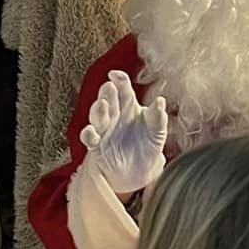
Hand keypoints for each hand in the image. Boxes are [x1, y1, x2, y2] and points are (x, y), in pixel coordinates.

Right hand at [78, 70, 167, 197]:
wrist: (140, 173)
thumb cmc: (147, 148)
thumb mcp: (157, 133)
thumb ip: (158, 118)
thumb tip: (160, 102)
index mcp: (129, 107)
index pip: (123, 90)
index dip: (119, 81)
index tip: (116, 75)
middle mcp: (114, 116)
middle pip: (108, 100)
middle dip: (107, 93)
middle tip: (110, 87)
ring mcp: (104, 130)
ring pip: (97, 116)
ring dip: (98, 110)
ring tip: (102, 104)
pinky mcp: (97, 147)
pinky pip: (90, 138)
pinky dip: (88, 134)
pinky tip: (90, 131)